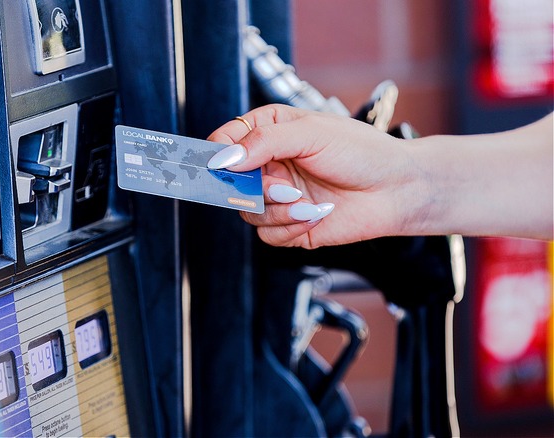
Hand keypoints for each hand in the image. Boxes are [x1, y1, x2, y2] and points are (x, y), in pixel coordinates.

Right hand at [207, 104, 419, 248]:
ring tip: (307, 202)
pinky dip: (292, 227)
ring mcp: (278, 197)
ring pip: (249, 213)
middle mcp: (270, 165)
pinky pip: (269, 235)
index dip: (218, 154)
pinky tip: (316, 214)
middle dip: (255, 190)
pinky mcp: (290, 226)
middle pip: (231, 183)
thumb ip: (264, 141)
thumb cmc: (363, 152)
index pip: (226, 141)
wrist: (398, 190)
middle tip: (281, 187)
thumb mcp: (311, 133)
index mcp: (271, 133)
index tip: (220, 165)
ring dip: (278, 210)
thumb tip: (225, 156)